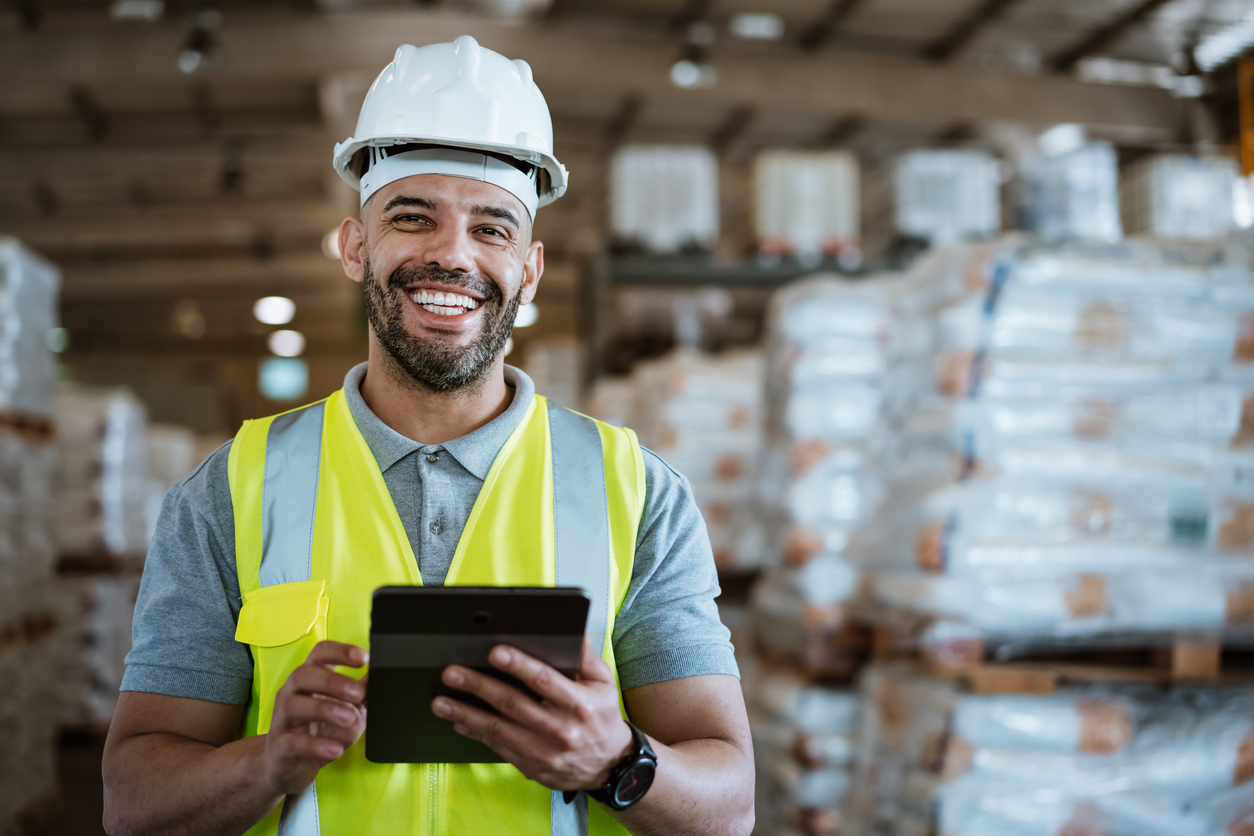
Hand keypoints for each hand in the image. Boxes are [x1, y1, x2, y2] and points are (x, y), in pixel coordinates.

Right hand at [262, 641, 368, 796]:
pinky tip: (335, 749)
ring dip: (324, 709)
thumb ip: (363, 692)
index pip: (320, 652)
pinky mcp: (279, 746)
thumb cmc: (323, 732)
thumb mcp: (351, 710)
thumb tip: (380, 673)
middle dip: (333, 681)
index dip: (340, 651)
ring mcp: (282, 719)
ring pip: (294, 704)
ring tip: (349, 718)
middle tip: (358, 693)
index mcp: (311, 678)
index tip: (364, 658)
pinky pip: (292, 742)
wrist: (294, 768)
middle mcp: (291, 693)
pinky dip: (315, 745)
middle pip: (303, 674)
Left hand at [433, 635, 633, 791]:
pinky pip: (497, 747)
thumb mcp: (604, 683)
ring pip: (497, 729)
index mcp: (579, 704)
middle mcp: (559, 729)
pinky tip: (458, 722)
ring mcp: (543, 752)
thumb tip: (573, 631)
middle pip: (512, 704)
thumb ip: (586, 656)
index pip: (544, 681)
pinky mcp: (531, 766)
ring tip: (441, 702)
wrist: (609, 766)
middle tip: (452, 673)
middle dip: (478, 686)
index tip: (494, 652)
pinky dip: (475, 733)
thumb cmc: (603, 718)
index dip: (518, 665)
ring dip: (465, 714)